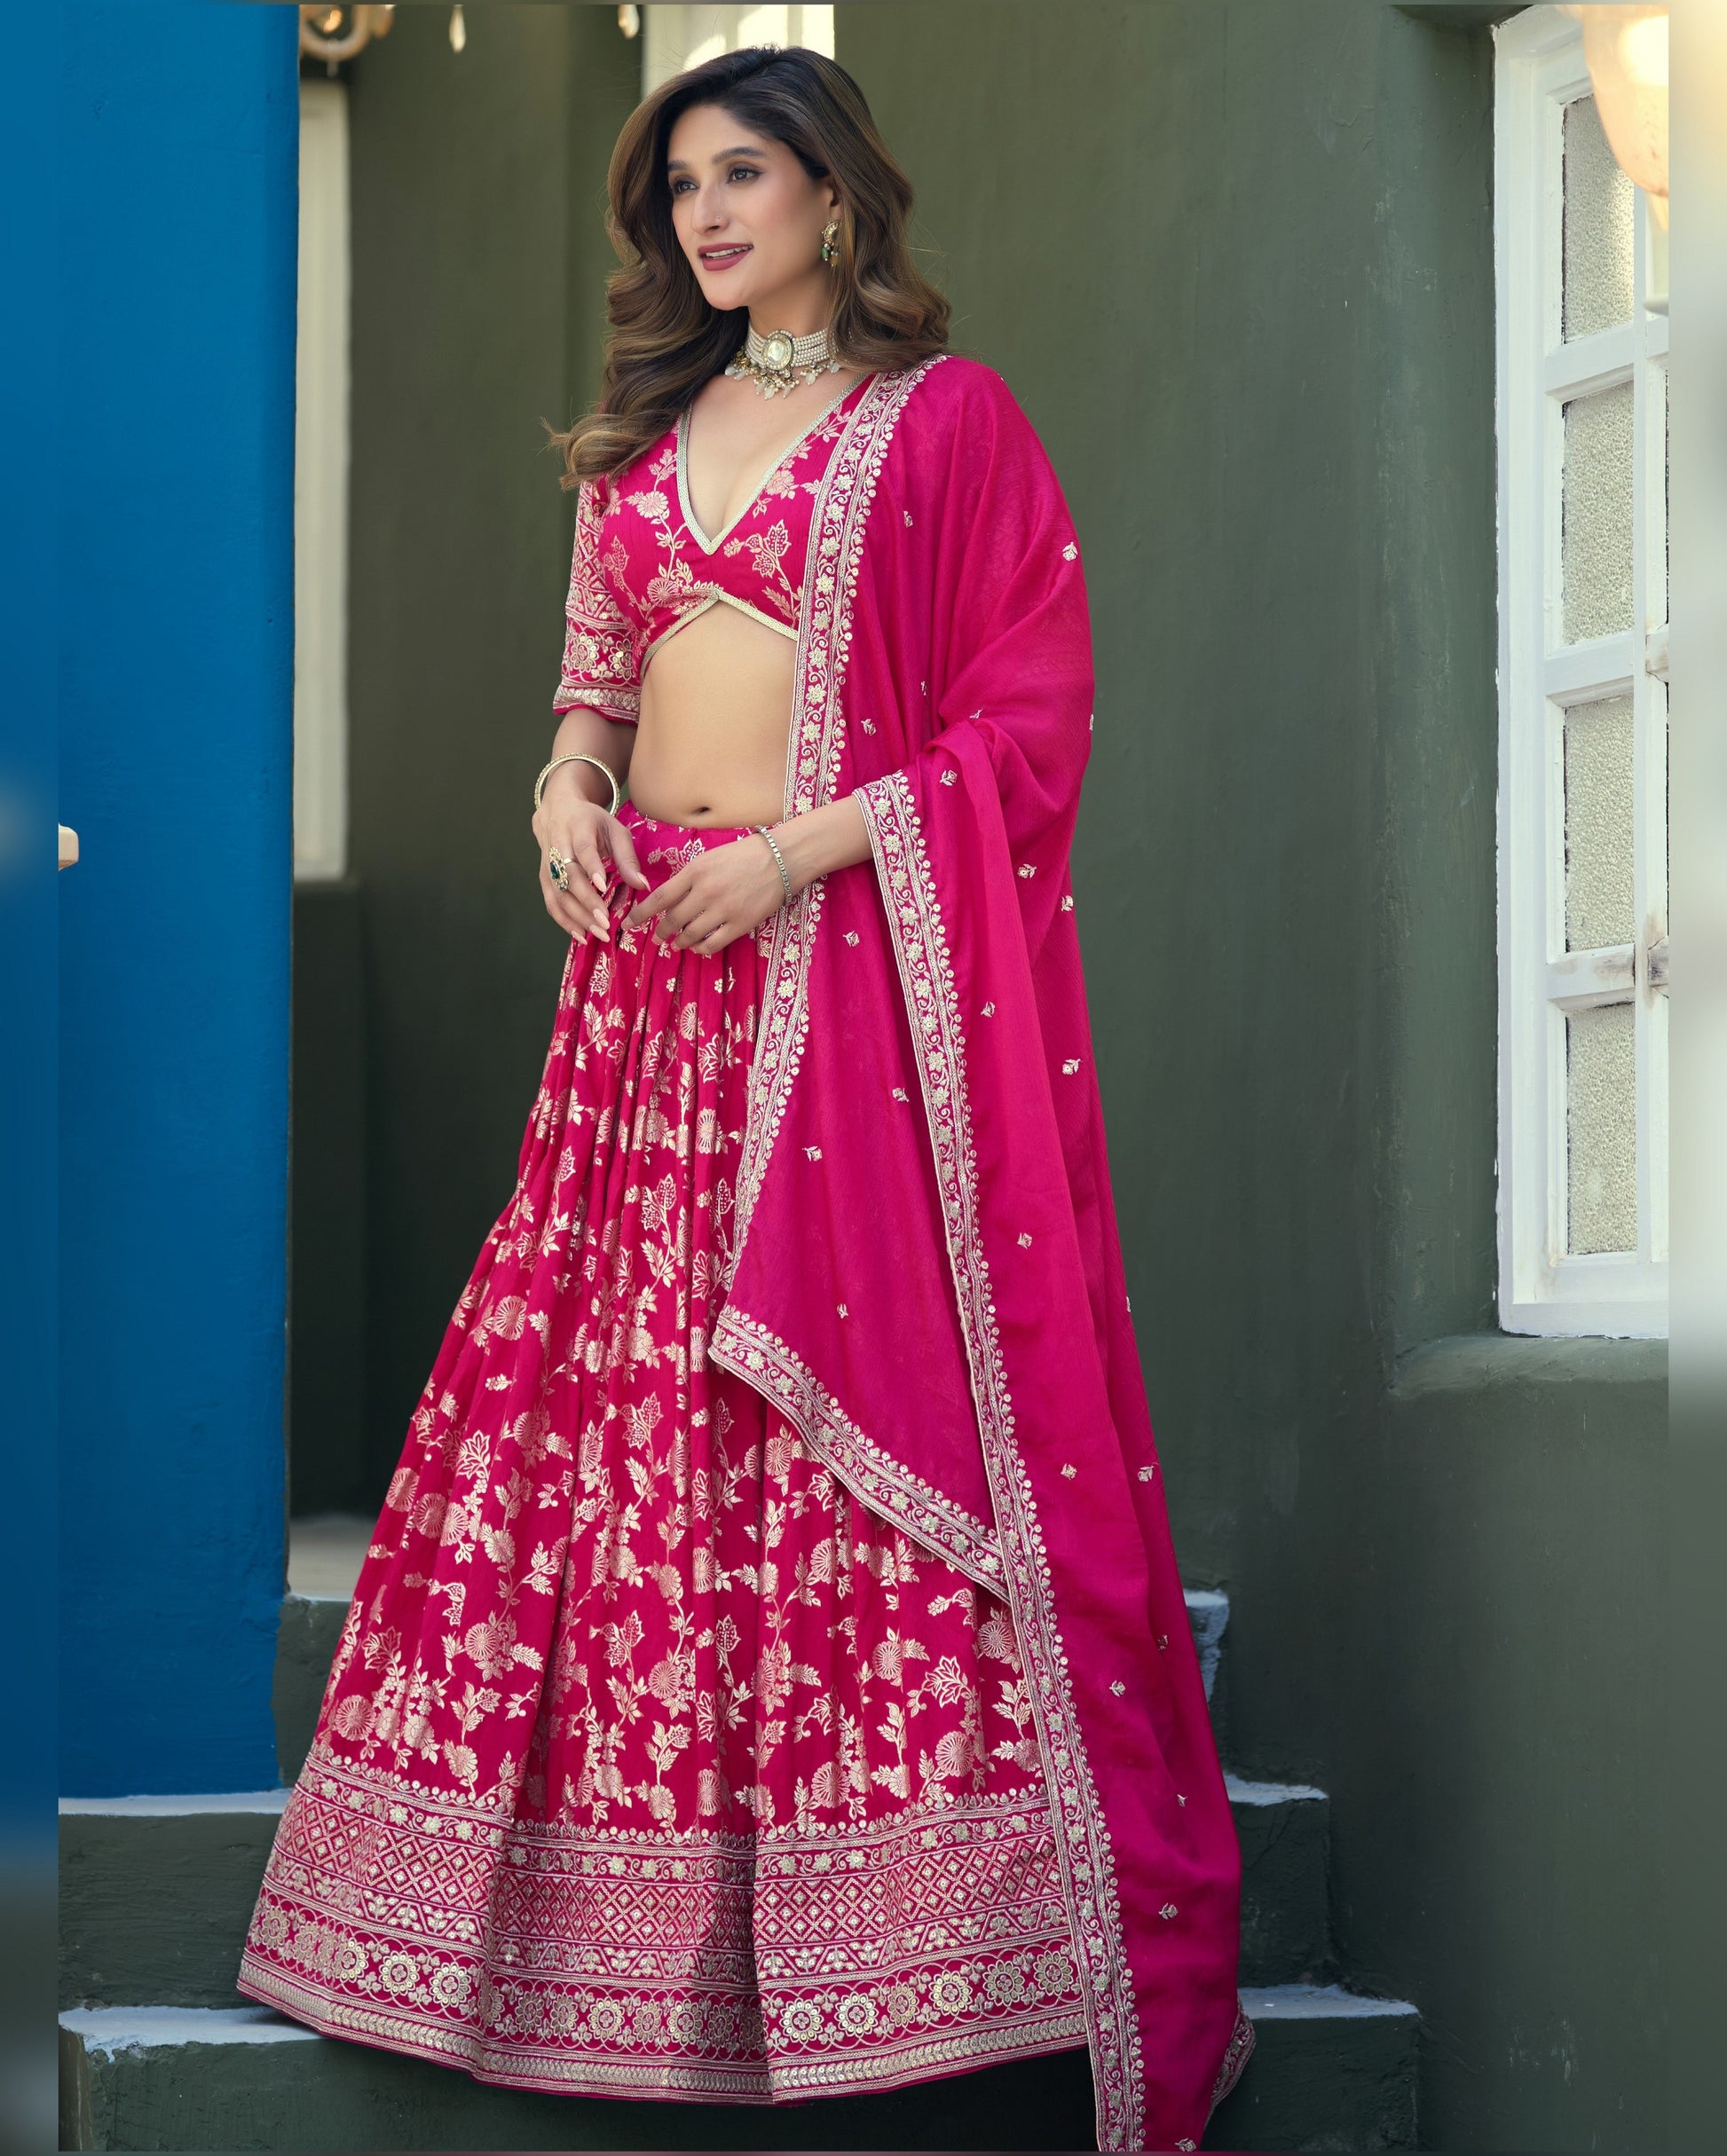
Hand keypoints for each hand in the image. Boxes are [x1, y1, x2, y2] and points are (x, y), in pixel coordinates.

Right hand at [532, 778, 647, 943]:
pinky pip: (551, 902)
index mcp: (578, 828)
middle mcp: (557, 846)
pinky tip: (581, 935)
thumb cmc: (592, 821)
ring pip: (557, 893)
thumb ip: (627, 857)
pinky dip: (564, 921)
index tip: (602, 886)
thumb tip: (642, 886)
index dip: (591, 867)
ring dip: (577, 916)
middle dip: (586, 901)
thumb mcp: (614, 830)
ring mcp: (547, 864)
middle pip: (568, 876)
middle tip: (605, 922)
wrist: (557, 809)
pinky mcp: (544, 878)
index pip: (583, 849)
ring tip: (598, 933)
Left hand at [624, 829, 790, 953]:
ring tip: (678, 943)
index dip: (641, 914)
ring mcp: (723, 910)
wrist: (779, 859)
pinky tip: (698, 947)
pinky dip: (701, 948)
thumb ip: (688, 877)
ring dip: (680, 941)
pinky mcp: (740, 924)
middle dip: (661, 932)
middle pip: (673, 920)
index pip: (660, 897)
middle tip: (656, 937)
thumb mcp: (709, 857)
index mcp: (695, 871)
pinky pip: (712, 944)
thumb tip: (668, 900)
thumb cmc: (742, 855)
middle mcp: (706, 892)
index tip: (629, 923)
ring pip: (691, 935)